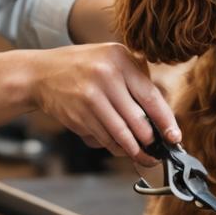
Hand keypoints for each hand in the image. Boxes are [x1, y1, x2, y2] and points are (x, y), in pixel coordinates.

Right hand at [30, 44, 181, 166]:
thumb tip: (160, 114)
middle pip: (139, 119)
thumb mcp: (110, 58)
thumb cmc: (82, 67)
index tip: (174, 137)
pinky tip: (122, 149)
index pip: (151, 96)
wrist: (41, 74)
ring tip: (145, 156)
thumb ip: (136, 78)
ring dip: (135, 150)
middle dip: (152, 140)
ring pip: (122, 133)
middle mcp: (106, 75)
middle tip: (160, 151)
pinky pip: (105, 137)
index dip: (166, 121)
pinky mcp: (79, 115)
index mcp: (120, 58)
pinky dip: (116, 147)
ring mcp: (91, 96)